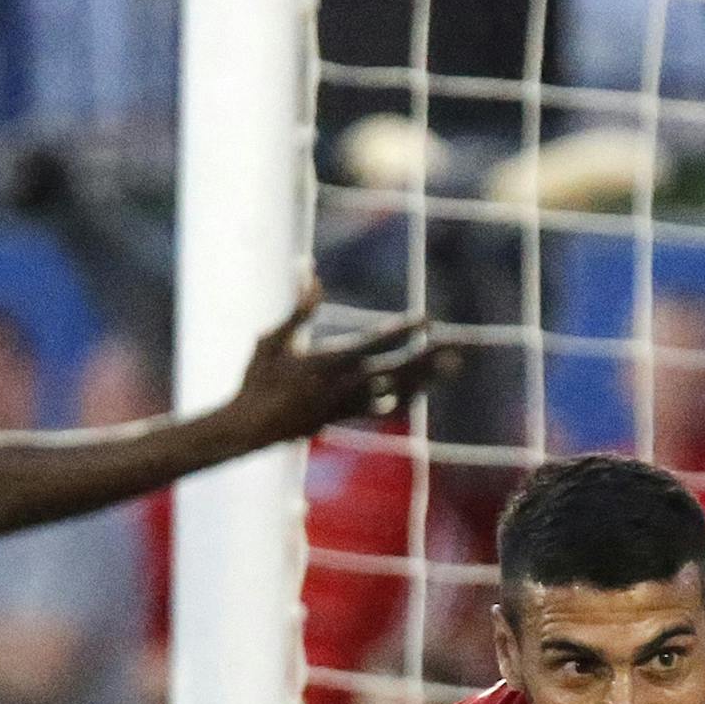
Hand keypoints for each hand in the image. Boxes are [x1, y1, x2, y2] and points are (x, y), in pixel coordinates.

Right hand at [228, 279, 457, 447]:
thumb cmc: (257, 380)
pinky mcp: (342, 419)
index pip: (372, 345)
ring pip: (394, 393)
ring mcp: (345, 407)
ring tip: (451, 367)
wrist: (248, 429)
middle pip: (394, 372)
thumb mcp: (273, 340)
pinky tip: (419, 391)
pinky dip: (402, 399)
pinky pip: (380, 409)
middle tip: (456, 348)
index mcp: (325, 365)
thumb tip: (313, 274)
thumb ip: (299, 310)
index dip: (402, 331)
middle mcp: (341, 388)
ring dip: (424, 379)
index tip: (427, 319)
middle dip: (427, 359)